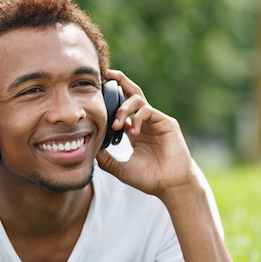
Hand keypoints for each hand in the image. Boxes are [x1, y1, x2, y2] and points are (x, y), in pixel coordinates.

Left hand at [96, 70, 198, 197]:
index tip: (96, 92)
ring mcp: (157, 121)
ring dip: (123, 108)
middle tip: (106, 75)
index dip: (111, 98)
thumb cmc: (150, 178)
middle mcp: (146, 122)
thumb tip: (90, 151)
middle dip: (120, 81)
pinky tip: (132, 131)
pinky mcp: (167, 123)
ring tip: (116, 124)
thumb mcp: (121, 169)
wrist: (170, 186)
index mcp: (135, 130)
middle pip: (132, 93)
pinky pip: (148, 110)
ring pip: (138, 100)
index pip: (122, 107)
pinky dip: (137, 117)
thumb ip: (106, 159)